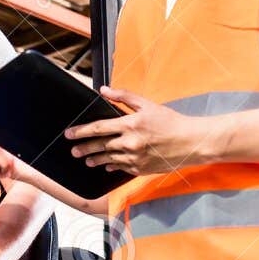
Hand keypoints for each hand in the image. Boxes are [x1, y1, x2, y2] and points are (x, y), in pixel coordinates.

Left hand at [65, 87, 220, 176]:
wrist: (190, 142)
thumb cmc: (170, 121)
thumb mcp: (147, 104)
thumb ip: (124, 96)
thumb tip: (104, 90)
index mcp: (130, 125)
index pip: (98, 128)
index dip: (81, 131)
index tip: (69, 134)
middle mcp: (130, 143)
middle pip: (99, 146)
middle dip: (83, 148)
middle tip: (73, 150)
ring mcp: (134, 158)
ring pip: (108, 159)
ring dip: (95, 159)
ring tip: (86, 159)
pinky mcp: (140, 169)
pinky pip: (120, 168)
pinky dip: (112, 166)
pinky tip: (106, 165)